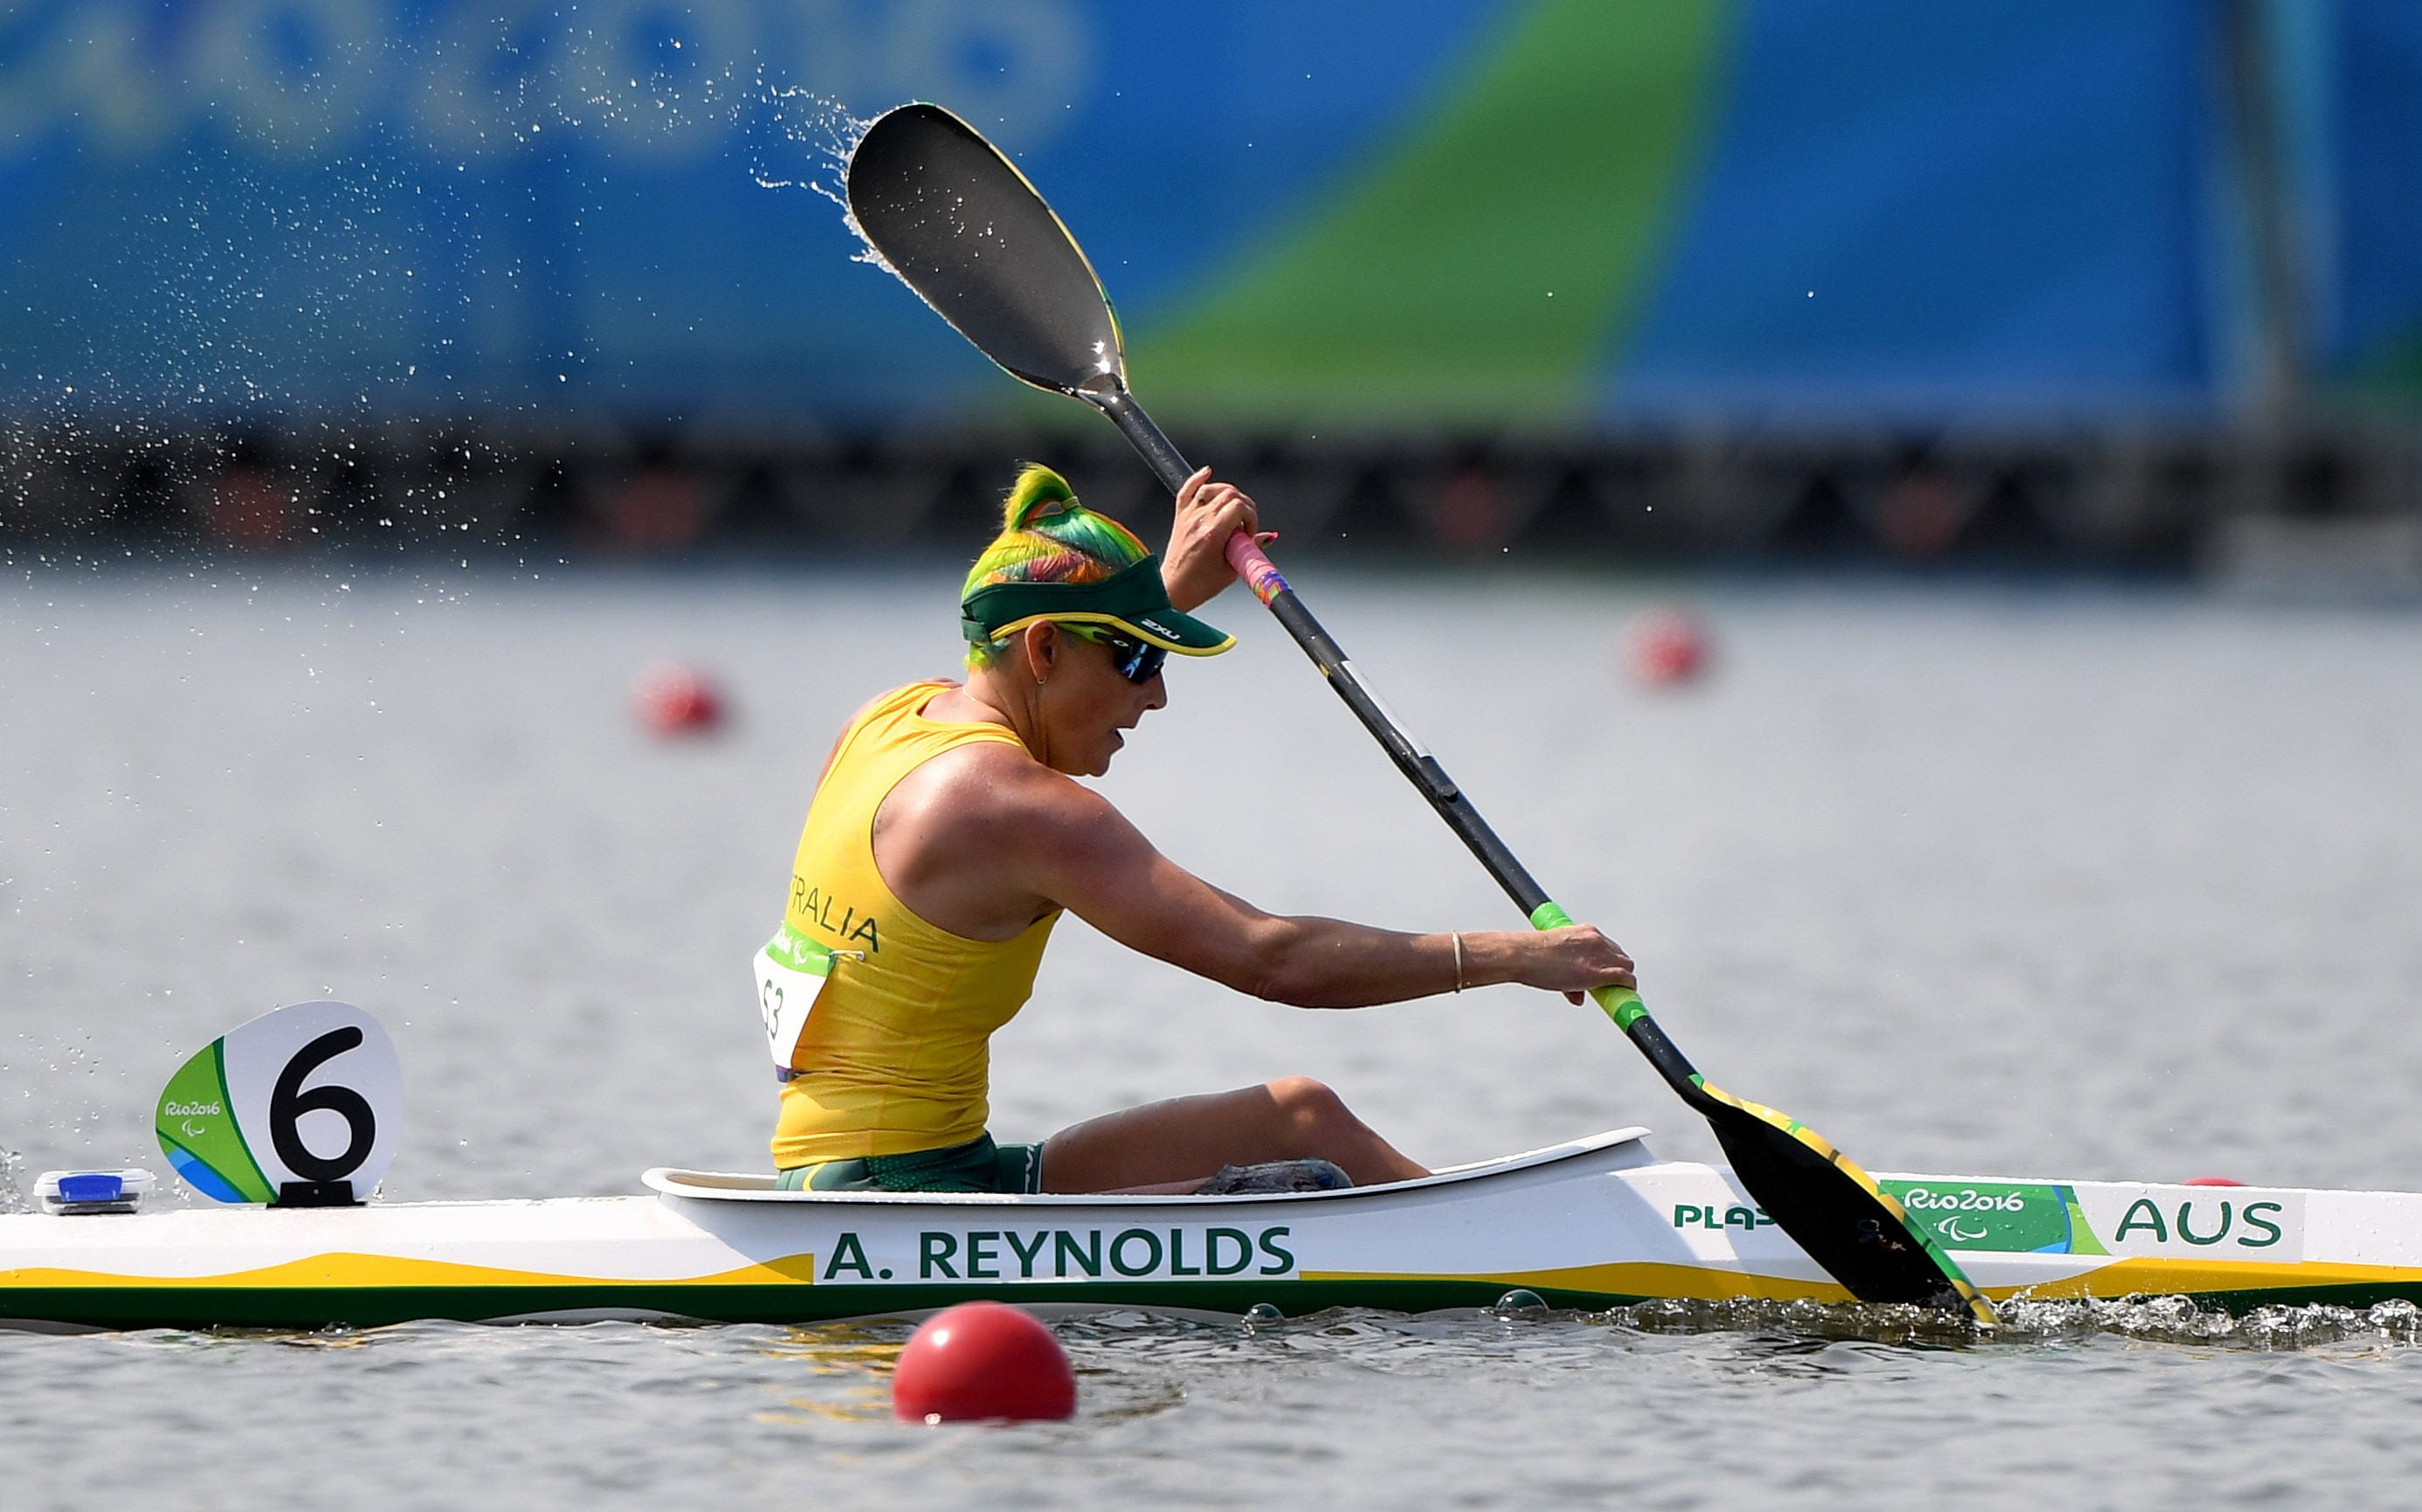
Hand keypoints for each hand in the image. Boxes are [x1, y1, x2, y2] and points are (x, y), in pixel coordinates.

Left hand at [1162, 466, 1268, 612]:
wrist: (1172, 591)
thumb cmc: (1201, 586)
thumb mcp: (1232, 570)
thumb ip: (1250, 549)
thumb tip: (1269, 536)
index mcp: (1213, 534)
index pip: (1239, 506)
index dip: (1251, 517)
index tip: (1249, 534)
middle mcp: (1199, 520)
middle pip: (1229, 493)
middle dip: (1244, 506)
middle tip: (1244, 525)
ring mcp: (1188, 517)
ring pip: (1211, 488)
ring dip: (1227, 493)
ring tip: (1233, 510)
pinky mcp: (1180, 518)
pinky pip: (1187, 490)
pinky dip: (1197, 479)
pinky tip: (1208, 472)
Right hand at [1513, 925, 1635, 1003]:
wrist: (1524, 955)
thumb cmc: (1531, 954)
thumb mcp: (1555, 957)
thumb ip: (1569, 975)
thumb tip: (1579, 996)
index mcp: (1586, 931)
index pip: (1609, 946)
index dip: (1610, 962)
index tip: (1608, 971)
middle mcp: (1596, 940)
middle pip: (1621, 956)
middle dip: (1619, 970)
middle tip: (1611, 985)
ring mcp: (1599, 955)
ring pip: (1627, 966)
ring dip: (1624, 980)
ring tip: (1616, 992)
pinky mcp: (1598, 973)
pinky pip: (1625, 979)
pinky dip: (1628, 988)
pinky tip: (1624, 996)